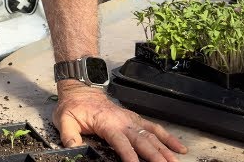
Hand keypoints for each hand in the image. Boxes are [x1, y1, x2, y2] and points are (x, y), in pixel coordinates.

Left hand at [53, 85, 185, 161]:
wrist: (80, 89)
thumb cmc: (73, 107)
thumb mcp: (64, 120)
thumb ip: (69, 136)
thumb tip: (73, 149)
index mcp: (107, 124)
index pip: (121, 143)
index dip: (130, 156)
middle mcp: (123, 122)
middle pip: (143, 141)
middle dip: (155, 156)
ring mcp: (131, 120)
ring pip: (152, 136)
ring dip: (165, 149)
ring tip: (176, 161)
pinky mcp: (136, 119)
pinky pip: (155, 128)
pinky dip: (168, 138)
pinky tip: (179, 148)